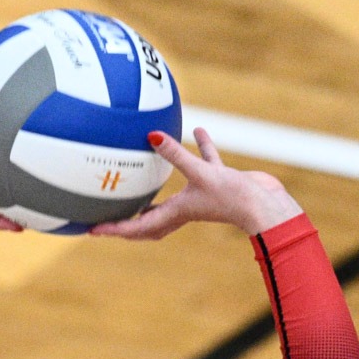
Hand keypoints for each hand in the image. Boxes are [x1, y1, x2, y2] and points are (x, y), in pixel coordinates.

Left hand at [89, 127, 302, 239]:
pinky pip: (204, 163)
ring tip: (143, 173)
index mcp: (175, 213)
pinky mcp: (219, 181)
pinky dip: (199, 148)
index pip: (137, 226)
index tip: (91, 230)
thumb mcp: (200, 173)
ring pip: (175, 192)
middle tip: (109, 215)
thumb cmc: (232, 197)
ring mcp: (202, 195)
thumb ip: (175, 154)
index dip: (114, 229)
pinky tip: (199, 128)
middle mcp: (185, 208)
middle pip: (150, 219)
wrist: (267, 205)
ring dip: (159, 185)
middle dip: (130, 221)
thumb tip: (151, 135)